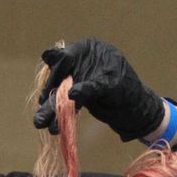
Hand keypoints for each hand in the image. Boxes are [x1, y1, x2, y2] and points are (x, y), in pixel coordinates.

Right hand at [33, 37, 162, 141]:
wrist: (136, 112)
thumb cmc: (129, 91)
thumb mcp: (112, 88)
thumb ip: (92, 89)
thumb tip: (71, 94)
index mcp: (89, 50)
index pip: (68, 54)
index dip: (56, 59)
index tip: (48, 59)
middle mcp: (79, 62)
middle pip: (59, 76)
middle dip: (49, 93)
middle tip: (41, 104)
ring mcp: (76, 79)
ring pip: (58, 93)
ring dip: (50, 108)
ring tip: (40, 123)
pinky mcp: (76, 95)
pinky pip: (64, 104)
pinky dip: (59, 115)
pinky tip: (53, 126)